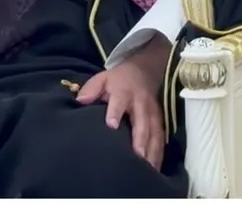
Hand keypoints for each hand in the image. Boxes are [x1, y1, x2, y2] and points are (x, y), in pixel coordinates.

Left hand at [76, 37, 169, 168]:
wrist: (143, 72)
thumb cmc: (117, 81)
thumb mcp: (102, 79)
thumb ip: (91, 89)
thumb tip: (80, 101)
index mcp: (124, 92)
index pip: (119, 102)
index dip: (115, 113)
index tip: (111, 126)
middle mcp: (141, 104)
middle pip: (142, 122)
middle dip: (140, 139)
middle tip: (137, 156)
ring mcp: (152, 113)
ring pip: (154, 133)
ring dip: (152, 150)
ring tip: (147, 168)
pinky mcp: (159, 121)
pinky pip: (161, 139)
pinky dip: (159, 154)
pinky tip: (154, 169)